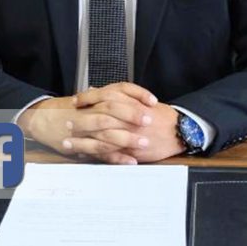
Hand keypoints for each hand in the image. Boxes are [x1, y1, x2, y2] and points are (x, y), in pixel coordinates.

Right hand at [16, 92, 149, 164]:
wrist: (41, 118)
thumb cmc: (67, 110)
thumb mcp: (89, 100)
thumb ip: (108, 99)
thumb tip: (133, 99)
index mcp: (96, 97)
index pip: (120, 89)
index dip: (137, 94)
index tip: (152, 101)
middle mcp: (90, 110)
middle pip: (114, 108)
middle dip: (133, 115)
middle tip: (149, 120)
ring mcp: (85, 128)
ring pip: (107, 131)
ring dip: (128, 138)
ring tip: (144, 143)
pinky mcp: (82, 145)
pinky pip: (101, 151)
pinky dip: (117, 157)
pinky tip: (130, 161)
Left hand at [71, 84, 185, 163]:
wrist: (179, 131)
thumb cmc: (161, 116)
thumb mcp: (141, 100)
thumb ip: (120, 96)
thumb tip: (97, 90)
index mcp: (131, 103)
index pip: (104, 98)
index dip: (87, 100)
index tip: (75, 102)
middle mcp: (128, 119)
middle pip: (99, 119)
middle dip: (81, 122)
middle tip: (66, 123)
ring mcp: (129, 136)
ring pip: (101, 139)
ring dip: (83, 142)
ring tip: (68, 143)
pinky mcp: (132, 152)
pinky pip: (111, 154)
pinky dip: (97, 156)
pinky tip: (85, 156)